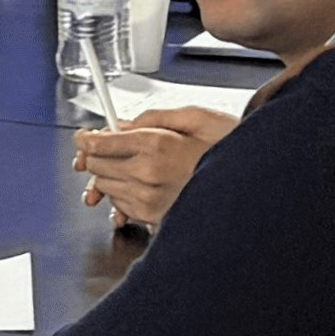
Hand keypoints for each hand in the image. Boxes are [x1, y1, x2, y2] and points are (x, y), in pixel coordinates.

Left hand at [69, 112, 222, 230]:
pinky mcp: (154, 218)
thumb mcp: (197, 117)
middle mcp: (147, 175)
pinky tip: (139, 186)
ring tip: (130, 167)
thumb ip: (154, 117)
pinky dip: (123, 196)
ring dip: (110, 176)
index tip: (84, 136)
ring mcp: (149, 200)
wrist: (250, 188)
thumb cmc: (228, 150)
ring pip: (105, 188)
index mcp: (155, 145)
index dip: (86, 138)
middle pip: (95, 166)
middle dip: (96, 156)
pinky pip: (121, 207)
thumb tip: (124, 125)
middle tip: (105, 148)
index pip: (99, 143)